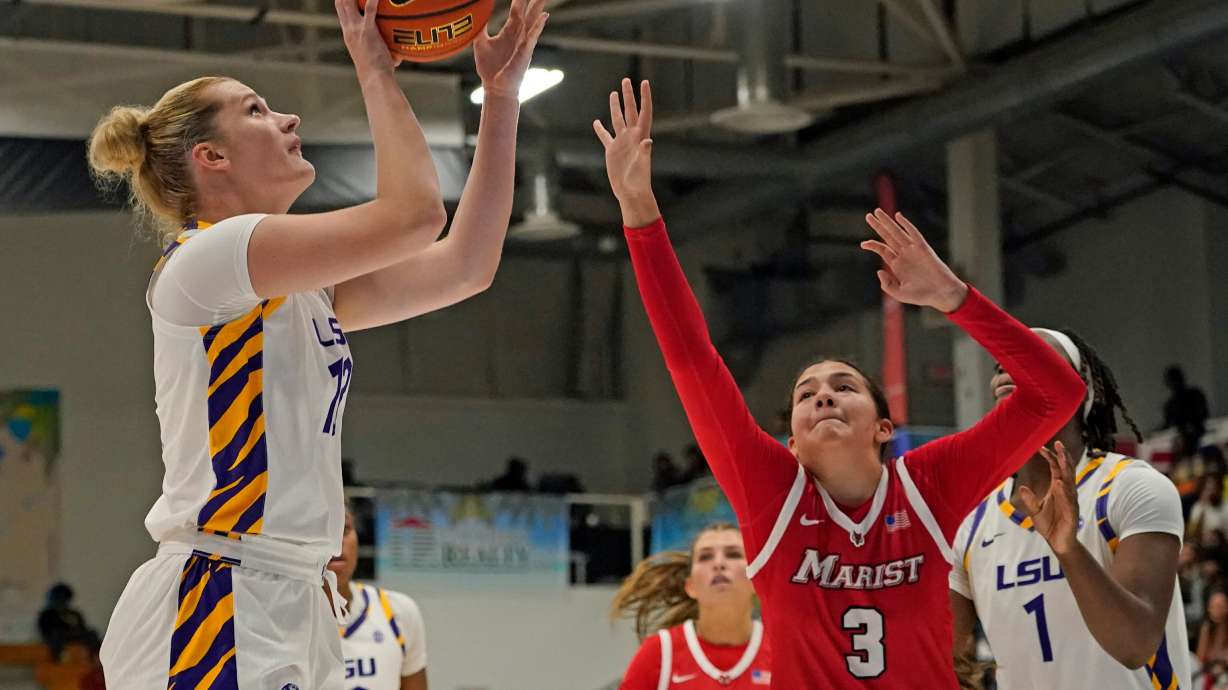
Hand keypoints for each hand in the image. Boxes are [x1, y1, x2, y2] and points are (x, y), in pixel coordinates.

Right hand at [337, 0, 401, 74]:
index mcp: (348, 34)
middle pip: (340, 2)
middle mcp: (349, 29)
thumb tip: (399, 57)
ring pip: (348, 2)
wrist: (374, 78)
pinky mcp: (367, 30)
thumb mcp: (376, 59)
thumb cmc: (377, 73)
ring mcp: (356, 29)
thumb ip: (384, 53)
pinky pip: (370, 9)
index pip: (340, 11)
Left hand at [474, 0, 548, 99]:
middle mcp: (519, 34)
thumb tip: (476, 15)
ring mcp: (523, 42)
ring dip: (539, 7)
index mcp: (509, 31)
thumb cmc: (489, 68)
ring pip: (533, 20)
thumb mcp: (481, 43)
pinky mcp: (524, 51)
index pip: (516, 10)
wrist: (495, 87)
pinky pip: (532, 36)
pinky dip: (538, 26)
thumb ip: (481, 29)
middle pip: (528, 11)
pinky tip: (544, 16)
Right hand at [594, 78, 658, 225]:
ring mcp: (622, 143)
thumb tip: (648, 141)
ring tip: (613, 93)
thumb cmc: (639, 181)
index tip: (645, 82)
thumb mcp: (642, 165)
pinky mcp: (612, 151)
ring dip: (616, 106)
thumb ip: (644, 152)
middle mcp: (632, 136)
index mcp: (640, 137)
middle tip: (626, 80)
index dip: (644, 97)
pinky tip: (596, 122)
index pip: (643, 112)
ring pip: (617, 120)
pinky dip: (601, 129)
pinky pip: (605, 136)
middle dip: (629, 95)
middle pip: (630, 111)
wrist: (631, 192)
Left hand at [861, 209, 967, 311]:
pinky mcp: (924, 248)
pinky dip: (906, 224)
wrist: (941, 294)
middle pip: (888, 237)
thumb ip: (887, 284)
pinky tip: (898, 216)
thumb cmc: (922, 295)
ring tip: (877, 212)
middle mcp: (904, 255)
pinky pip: (914, 234)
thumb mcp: (899, 294)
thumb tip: (879, 270)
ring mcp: (914, 250)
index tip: (862, 244)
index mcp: (897, 265)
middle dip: (878, 226)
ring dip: (888, 222)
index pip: (883, 250)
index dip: (872, 245)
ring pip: (898, 232)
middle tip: (868, 216)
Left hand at [1018, 441, 1080, 555]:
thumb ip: (1029, 499)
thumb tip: (1021, 487)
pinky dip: (1064, 492)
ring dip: (1066, 470)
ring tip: (1061, 458)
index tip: (1042, 447)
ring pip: (1070, 483)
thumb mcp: (1034, 511)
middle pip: (1067, 471)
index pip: (1056, 469)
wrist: (1058, 543)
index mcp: (1058, 489)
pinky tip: (1060, 484)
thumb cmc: (1049, 525)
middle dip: (1063, 457)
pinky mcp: (1071, 514)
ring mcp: (1070, 502)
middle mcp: (1066, 493)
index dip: (1051, 458)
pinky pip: (1068, 501)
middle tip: (1058, 444)